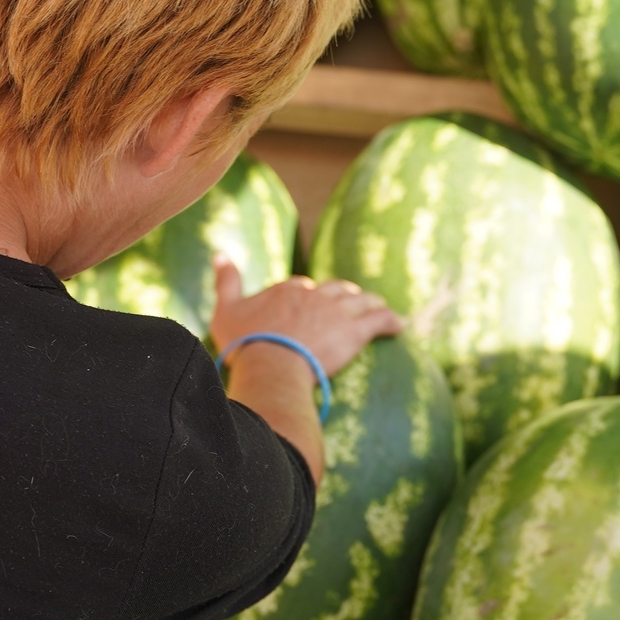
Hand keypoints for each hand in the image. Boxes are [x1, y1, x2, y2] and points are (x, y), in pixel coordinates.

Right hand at [210, 259, 403, 376]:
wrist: (269, 364)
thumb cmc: (245, 342)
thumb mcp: (226, 309)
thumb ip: (226, 281)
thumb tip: (220, 255)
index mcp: (287, 289)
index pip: (302, 287)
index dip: (308, 296)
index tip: (311, 303)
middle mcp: (315, 295)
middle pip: (336, 290)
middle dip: (344, 294)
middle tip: (351, 301)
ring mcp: (336, 312)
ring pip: (360, 301)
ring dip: (371, 302)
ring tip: (379, 306)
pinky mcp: (354, 332)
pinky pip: (379, 321)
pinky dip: (391, 321)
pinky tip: (400, 326)